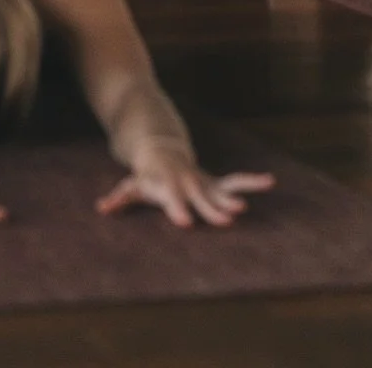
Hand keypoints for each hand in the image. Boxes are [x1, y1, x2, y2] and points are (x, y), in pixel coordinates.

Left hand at [97, 149, 274, 229]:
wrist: (161, 147)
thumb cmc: (146, 173)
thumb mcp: (132, 184)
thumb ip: (120, 197)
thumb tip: (101, 209)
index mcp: (168, 185)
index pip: (172, 199)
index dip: (178, 209)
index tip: (185, 223)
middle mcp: (189, 183)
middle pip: (201, 198)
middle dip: (212, 209)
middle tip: (226, 221)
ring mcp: (203, 182)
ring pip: (221, 190)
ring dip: (234, 197)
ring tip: (246, 207)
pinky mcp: (215, 183)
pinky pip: (236, 180)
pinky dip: (252, 181)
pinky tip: (270, 181)